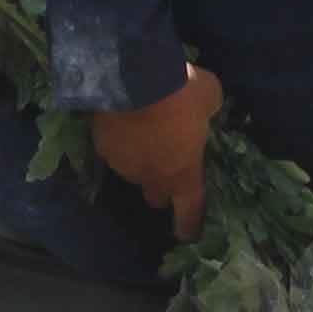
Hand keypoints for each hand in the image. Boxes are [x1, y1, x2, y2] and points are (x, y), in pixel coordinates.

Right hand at [89, 67, 224, 238]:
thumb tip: (204, 109)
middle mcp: (152, 177)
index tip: (187, 235)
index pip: (189, 211)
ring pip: (132, 172)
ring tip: (143, 130)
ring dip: (139, 159)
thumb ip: (208, 111)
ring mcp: (124, 165)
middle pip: (155, 197)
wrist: (133, 76)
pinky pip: (113, 151)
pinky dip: (119, 141)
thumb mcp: (210, 97)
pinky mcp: (102, 148)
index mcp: (184, 173)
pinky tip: (123, 120)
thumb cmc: (181, 91)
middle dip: (161, 187)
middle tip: (166, 163)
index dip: (189, 224)